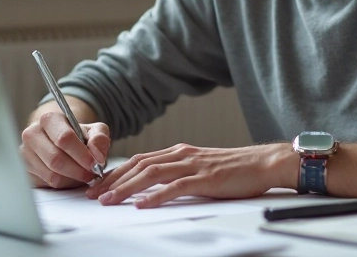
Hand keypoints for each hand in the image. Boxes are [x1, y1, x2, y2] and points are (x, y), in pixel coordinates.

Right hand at [20, 111, 110, 188]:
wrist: (59, 140)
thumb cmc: (77, 135)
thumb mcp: (94, 131)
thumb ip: (100, 139)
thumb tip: (97, 155)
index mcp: (49, 119)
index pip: (64, 138)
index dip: (82, 154)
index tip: (95, 164)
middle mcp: (32, 133)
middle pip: (56, 159)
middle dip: (78, 170)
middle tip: (91, 174)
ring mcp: (25, 152)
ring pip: (51, 173)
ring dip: (72, 178)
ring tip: (83, 174)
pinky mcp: (25, 168)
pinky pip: (47, 182)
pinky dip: (63, 183)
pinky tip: (70, 176)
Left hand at [85, 142, 291, 207]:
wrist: (263, 163)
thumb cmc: (234, 169)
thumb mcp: (199, 168)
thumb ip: (177, 174)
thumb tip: (151, 188)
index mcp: (179, 152)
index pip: (139, 160)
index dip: (115, 172)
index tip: (98, 185)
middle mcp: (181, 154)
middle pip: (138, 165)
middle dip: (112, 180)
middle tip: (93, 194)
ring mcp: (193, 165)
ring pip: (151, 174)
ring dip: (126, 188)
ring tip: (109, 200)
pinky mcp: (205, 178)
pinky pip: (175, 187)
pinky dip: (155, 195)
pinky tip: (142, 203)